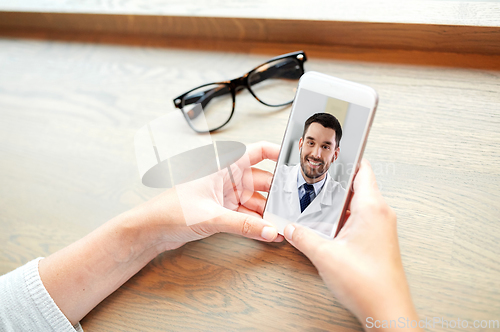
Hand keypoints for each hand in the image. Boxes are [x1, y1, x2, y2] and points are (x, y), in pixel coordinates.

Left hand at [39, 141, 282, 324]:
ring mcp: (225, 195)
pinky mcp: (222, 211)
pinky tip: (269, 232)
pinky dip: (257, 223)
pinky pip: (246, 215)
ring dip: (268, 212)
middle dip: (278, 192)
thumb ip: (244, 225)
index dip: (278, 153)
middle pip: (262, 180)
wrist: (151, 229)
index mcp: (223, 165)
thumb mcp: (212, 216)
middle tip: (296, 203)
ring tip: (285, 223)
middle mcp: (227, 177)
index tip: (297, 162)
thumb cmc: (171, 210)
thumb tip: (270, 231)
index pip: (258, 151)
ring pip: (256, 200)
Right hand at [284, 160, 419, 329]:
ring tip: (319, 201)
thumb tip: (289, 228)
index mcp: (372, 208)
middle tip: (317, 178)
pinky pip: (362, 218)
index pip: (363, 170)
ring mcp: (382, 228)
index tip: (330, 154)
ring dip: (340, 202)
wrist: (387, 311)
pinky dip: (345, 217)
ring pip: (360, 203)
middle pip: (359, 185)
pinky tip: (328, 225)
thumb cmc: (367, 283)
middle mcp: (381, 214)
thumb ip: (303, 237)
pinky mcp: (379, 240)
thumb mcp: (325, 255)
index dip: (347, 159)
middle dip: (337, 181)